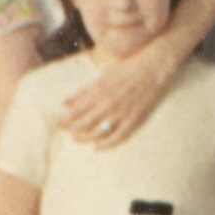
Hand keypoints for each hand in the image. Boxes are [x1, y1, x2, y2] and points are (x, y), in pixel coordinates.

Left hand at [59, 43, 175, 147]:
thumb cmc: (128, 67)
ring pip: (97, 131)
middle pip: (84, 122)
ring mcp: (121, 113)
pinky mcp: (134, 119)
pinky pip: (117, 136)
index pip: (76, 110)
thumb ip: (83, 90)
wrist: (155, 67)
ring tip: (76, 139)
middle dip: (71, 128)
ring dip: (84, 137)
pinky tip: (96, 147)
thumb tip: (64, 102)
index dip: (66, 118)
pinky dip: (105, 144)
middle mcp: (107, 103)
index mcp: (99, 90)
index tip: (59, 122)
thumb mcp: (103, 75)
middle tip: (64, 131)